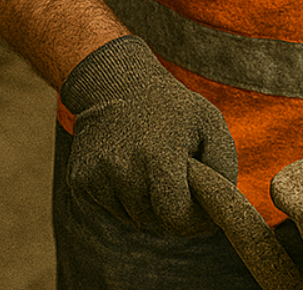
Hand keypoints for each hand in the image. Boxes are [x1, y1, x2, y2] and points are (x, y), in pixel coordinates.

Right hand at [58, 35, 237, 236]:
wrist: (116, 83)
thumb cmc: (171, 107)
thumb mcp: (209, 123)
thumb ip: (222, 167)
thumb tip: (217, 210)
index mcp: (159, 157)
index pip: (175, 217)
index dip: (191, 219)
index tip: (198, 207)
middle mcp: (124, 169)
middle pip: (154, 219)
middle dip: (168, 207)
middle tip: (172, 175)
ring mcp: (98, 175)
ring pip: (131, 217)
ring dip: (145, 202)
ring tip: (148, 165)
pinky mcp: (80, 179)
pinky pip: (110, 209)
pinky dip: (123, 197)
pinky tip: (126, 166)